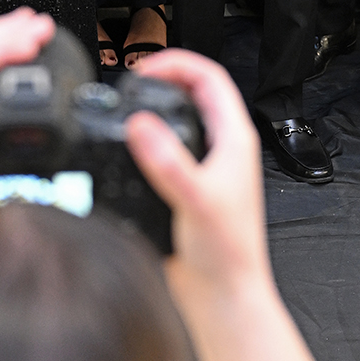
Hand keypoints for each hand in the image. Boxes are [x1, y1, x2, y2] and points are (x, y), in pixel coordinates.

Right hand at [124, 48, 272, 314]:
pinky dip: (144, 141)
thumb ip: (169, 162)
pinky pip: (164, 151)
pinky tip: (124, 150)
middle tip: (129, 84)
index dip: (178, 63)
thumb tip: (141, 125)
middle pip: (193, 94)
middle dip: (161, 79)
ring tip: (124, 107)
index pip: (210, 78)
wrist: (222, 297)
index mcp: (235, 141)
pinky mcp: (185, 189)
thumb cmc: (227, 254)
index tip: (144, 69)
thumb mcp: (196, 200)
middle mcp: (222, 150)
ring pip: (179, 121)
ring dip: (153, 108)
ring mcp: (204, 169)